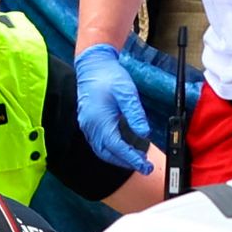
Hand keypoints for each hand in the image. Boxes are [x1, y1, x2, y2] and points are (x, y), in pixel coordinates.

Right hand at [73, 45, 159, 177]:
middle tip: (144, 166)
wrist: (93, 65)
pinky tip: (121, 148)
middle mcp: (91, 126)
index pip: (117, 147)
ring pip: (102, 150)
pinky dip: (110, 150)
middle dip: (126, 162)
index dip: (131, 158)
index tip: (144, 165)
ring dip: (118, 158)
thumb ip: (135, 113)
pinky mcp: (88, 123)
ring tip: (135, 159)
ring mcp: (87, 125)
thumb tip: (144, 133)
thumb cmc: (109, 77)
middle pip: (107, 153)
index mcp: (100, 120)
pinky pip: (98, 143)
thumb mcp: (127, 92)